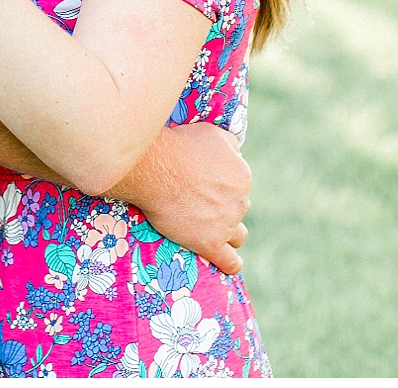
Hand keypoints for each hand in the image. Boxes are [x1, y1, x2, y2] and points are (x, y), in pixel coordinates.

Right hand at [119, 123, 251, 275]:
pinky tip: (230, 264)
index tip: (204, 182)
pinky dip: (232, 263)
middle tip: (201, 201)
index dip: (222, 184)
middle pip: (238, 208)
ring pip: (238, 234)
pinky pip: (229, 261)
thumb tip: (237, 156)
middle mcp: (240, 202)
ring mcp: (225, 225)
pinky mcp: (209, 243)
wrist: (156, 169)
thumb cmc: (180, 146)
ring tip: (213, 230)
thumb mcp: (213, 133)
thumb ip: (231, 147)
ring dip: (229, 232)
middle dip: (225, 206)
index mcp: (242, 177)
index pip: (239, 185)